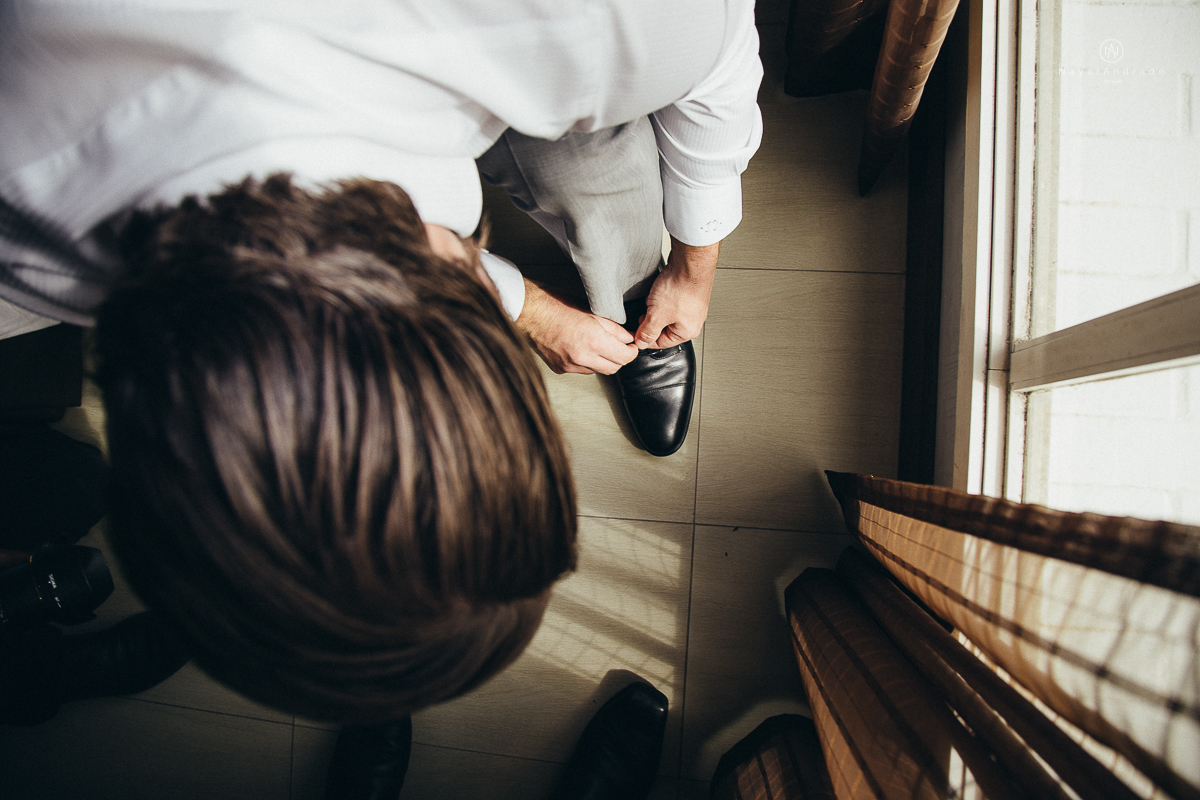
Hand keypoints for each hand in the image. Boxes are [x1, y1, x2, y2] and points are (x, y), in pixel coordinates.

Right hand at [516, 280, 638, 374]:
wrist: (529, 312)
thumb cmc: (556, 304)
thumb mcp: (591, 311)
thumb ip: (613, 328)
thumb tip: (627, 338)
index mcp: (593, 341)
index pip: (624, 358)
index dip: (632, 352)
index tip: (632, 346)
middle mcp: (582, 357)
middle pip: (613, 368)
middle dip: (620, 358)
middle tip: (620, 346)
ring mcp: (570, 365)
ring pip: (597, 370)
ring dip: (602, 360)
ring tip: (597, 344)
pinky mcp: (560, 368)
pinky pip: (581, 370)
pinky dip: (586, 362)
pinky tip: (580, 347)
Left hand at [634, 239, 718, 348]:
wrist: (690, 262)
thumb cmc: (681, 287)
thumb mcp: (657, 315)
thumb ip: (647, 332)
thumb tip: (641, 342)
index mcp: (687, 332)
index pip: (660, 343)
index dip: (644, 337)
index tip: (635, 331)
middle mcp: (693, 322)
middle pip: (663, 328)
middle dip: (651, 319)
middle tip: (646, 310)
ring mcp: (692, 307)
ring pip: (666, 313)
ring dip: (656, 307)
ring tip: (656, 297)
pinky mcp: (689, 294)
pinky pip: (671, 301)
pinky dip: (663, 297)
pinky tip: (661, 289)